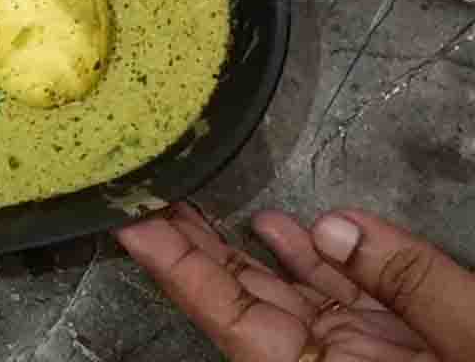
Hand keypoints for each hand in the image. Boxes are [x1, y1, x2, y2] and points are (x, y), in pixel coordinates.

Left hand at [115, 202, 474, 360]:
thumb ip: (410, 285)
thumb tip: (330, 227)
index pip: (228, 315)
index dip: (175, 266)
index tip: (129, 223)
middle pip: (244, 302)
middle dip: (194, 248)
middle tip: (149, 195)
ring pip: (289, 299)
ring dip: (245, 250)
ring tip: (200, 202)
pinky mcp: (393, 355)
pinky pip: (344, 306)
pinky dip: (317, 265)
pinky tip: (287, 229)